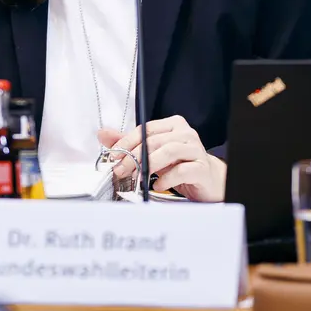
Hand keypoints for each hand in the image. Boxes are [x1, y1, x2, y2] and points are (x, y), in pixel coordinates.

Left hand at [97, 116, 225, 200]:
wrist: (207, 180)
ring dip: (148, 165)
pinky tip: (157, 185)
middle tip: (121, 170)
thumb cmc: (179, 164)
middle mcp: (186, 133)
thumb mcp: (152, 153)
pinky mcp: (201, 168)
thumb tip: (103, 134)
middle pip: (154, 141)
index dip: (127, 142)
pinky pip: (181, 171)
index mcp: (173, 125)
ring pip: (168, 151)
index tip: (114, 156)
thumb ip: (129, 144)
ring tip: (138, 178)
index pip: (145, 129)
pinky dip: (166, 178)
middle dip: (133, 157)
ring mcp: (195, 150)